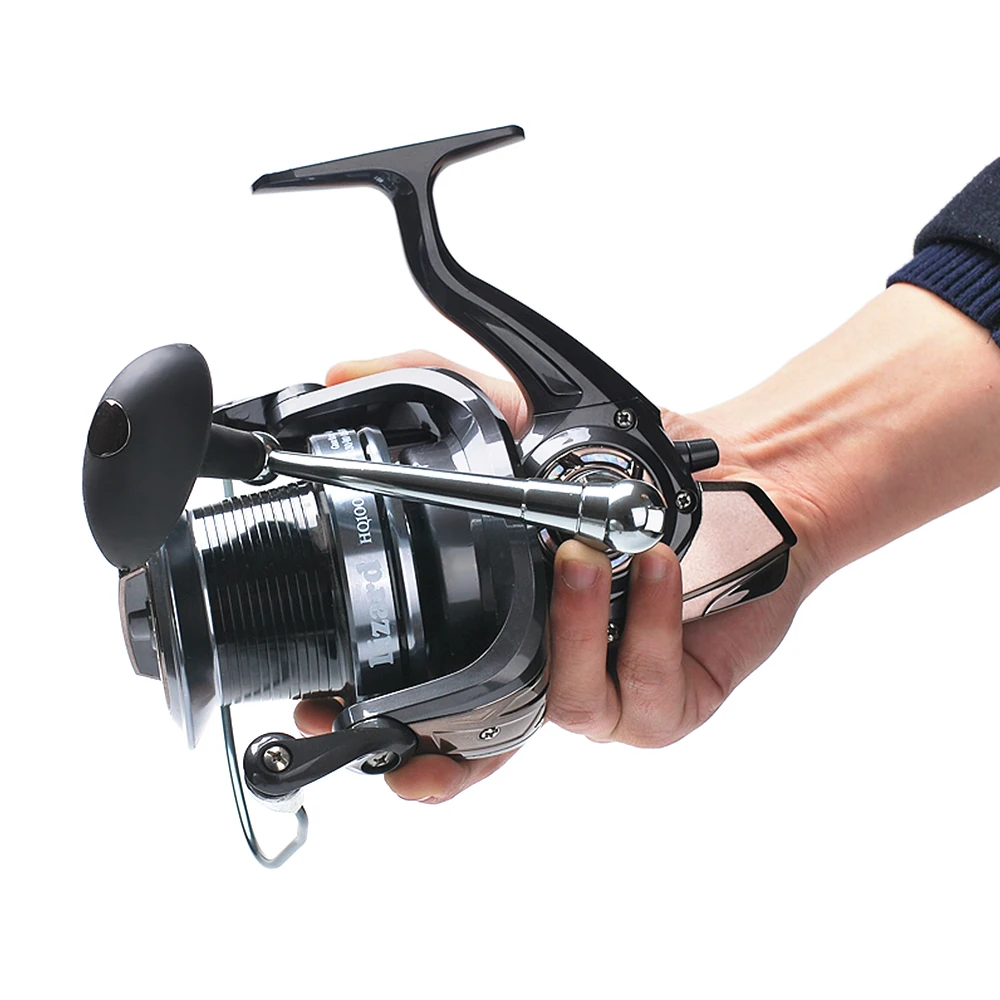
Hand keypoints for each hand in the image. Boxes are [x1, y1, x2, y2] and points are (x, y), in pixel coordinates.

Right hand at [294, 349, 827, 800]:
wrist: (736, 489)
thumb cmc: (630, 475)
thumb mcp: (520, 420)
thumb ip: (434, 391)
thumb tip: (341, 371)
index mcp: (504, 625)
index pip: (428, 691)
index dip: (378, 717)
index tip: (325, 711)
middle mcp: (548, 669)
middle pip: (477, 750)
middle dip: (437, 754)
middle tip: (410, 739)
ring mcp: (606, 694)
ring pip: (565, 703)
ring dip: (569, 630)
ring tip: (580, 557)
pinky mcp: (668, 704)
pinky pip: (641, 688)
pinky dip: (645, 624)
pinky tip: (654, 566)